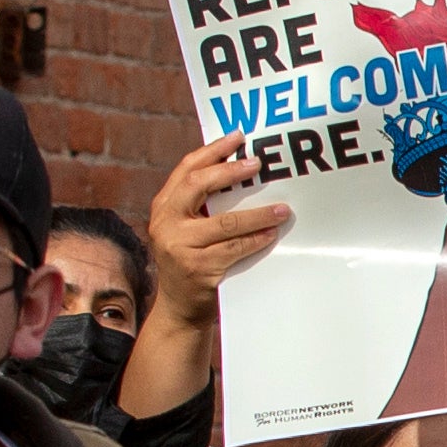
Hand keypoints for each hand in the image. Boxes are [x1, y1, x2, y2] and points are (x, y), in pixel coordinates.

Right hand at [148, 135, 296, 303]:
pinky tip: (271, 234)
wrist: (180, 310)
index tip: (238, 137)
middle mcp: (165, 223)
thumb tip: (245, 171)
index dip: (212, 150)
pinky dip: (255, 240)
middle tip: (259, 163)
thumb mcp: (187, 229)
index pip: (186, 169)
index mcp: (164, 207)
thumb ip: (203, 205)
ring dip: (258, 214)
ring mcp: (178, 246)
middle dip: (231, 172)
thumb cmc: (193, 261)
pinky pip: (233, 249)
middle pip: (198, 186)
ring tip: (282, 210)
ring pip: (224, 222)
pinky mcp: (197, 268)